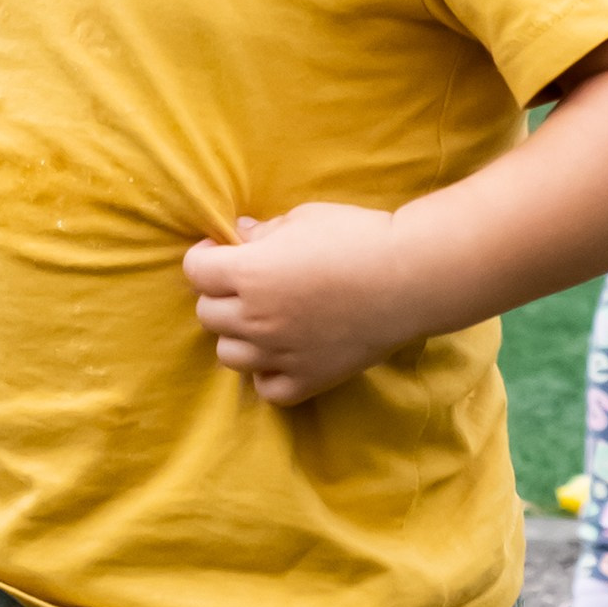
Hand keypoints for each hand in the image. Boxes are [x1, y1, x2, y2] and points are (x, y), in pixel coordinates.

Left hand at [183, 205, 415, 405]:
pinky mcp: (309, 378)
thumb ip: (265, 232)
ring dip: (238, 335)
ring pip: (229, 354)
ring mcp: (280, 353)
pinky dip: (266, 374)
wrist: (411, 277)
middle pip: (207, 313)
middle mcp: (256, 318)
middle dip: (220, 294)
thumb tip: (240, 235)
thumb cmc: (358, 237)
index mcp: (249, 273)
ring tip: (263, 319)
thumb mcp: (303, 218)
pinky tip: (281, 353)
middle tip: (245, 282)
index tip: (222, 249)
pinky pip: (267, 388)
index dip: (205, 256)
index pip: (196, 270)